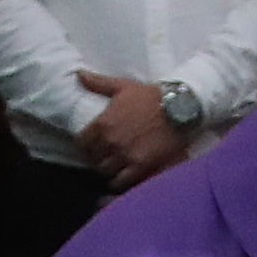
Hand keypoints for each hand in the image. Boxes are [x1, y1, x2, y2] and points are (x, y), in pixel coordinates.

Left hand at [77, 69, 194, 186]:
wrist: (178, 107)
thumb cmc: (150, 96)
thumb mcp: (122, 86)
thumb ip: (99, 83)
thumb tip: (79, 74)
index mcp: (103, 123)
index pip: (82, 143)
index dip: (86, 146)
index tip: (92, 146)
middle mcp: (110, 142)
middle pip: (94, 160)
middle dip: (98, 158)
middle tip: (106, 157)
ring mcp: (124, 156)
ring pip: (106, 172)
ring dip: (109, 170)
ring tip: (116, 167)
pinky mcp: (140, 167)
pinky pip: (121, 182)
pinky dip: (120, 181)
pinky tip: (125, 176)